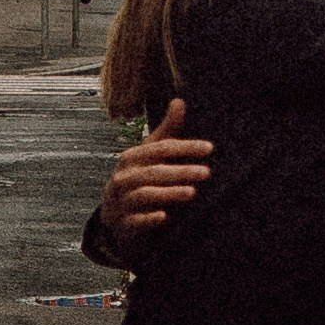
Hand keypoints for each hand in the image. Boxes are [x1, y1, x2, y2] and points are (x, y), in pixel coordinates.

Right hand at [94, 98, 214, 251]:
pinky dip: (148, 218)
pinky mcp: (123, 222)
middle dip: (181, 171)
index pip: (161, 148)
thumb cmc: (139, 177)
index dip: (185, 147)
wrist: (114, 213)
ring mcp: (121, 200)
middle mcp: (124, 176)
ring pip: (145, 194)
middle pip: (154, 172)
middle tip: (206, 172)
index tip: (210, 148)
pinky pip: (135, 220)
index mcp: (132, 157)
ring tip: (192, 192)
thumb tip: (179, 101)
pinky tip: (165, 216)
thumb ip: (167, 131)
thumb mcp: (150, 154)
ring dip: (169, 193)